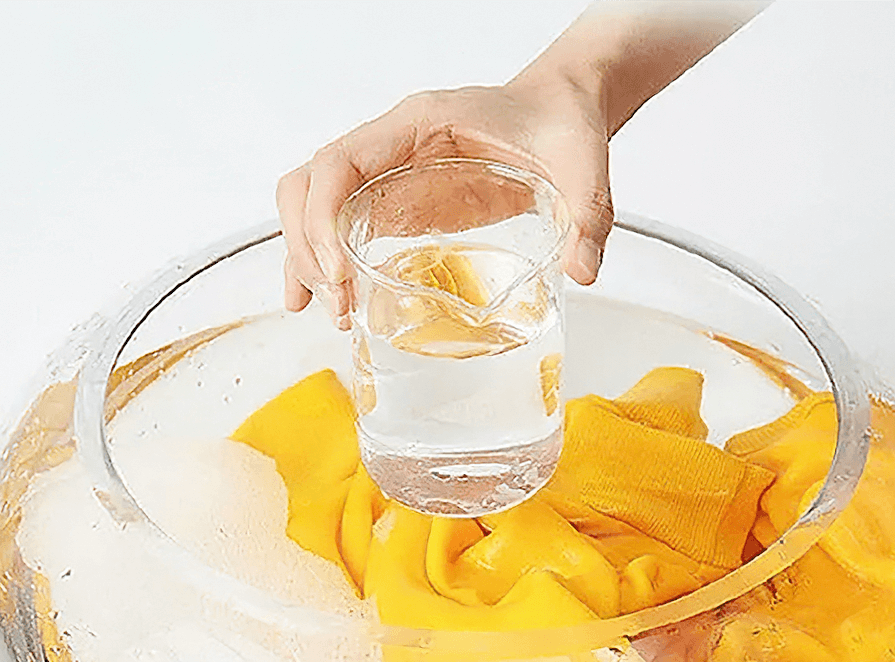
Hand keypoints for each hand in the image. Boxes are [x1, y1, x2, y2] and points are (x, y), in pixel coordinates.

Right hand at [276, 72, 612, 328]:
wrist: (559, 114)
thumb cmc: (560, 126)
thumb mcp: (582, 164)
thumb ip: (587, 214)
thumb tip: (583, 271)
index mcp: (420, 124)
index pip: (339, 162)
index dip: (322, 216)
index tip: (337, 271)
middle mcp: (391, 147)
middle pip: (309, 188)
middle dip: (308, 249)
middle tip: (337, 307)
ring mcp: (389, 176)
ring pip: (314, 208)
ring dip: (307, 261)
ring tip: (330, 315)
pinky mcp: (398, 204)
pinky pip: (340, 228)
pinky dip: (324, 264)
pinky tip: (329, 303)